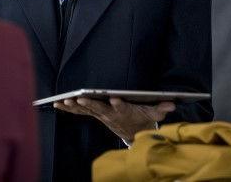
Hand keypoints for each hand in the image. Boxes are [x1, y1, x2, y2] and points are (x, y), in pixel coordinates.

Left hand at [53, 96, 175, 141]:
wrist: (133, 133)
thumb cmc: (142, 118)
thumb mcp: (154, 114)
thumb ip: (161, 108)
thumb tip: (171, 104)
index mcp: (125, 112)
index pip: (122, 107)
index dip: (118, 103)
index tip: (114, 98)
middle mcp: (111, 114)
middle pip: (99, 108)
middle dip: (89, 103)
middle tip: (80, 98)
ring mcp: (102, 115)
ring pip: (87, 110)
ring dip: (75, 106)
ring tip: (64, 101)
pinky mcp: (96, 115)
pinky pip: (81, 112)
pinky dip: (70, 108)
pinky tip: (58, 104)